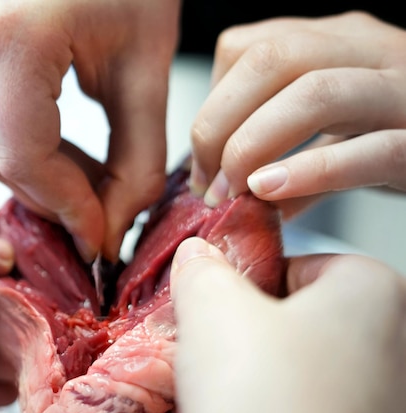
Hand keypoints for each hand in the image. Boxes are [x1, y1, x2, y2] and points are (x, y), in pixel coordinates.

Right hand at [0, 0, 180, 260]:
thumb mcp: (147, 65)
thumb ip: (138, 157)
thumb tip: (115, 227)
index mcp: (16, 35)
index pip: (25, 159)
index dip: (64, 208)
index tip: (100, 237)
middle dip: (53, 199)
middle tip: (102, 215)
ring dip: (42, 177)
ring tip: (92, 181)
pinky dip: (29, 149)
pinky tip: (68, 151)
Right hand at [170, 237, 405, 412]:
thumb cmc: (264, 401)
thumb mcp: (212, 312)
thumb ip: (203, 270)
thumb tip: (197, 258)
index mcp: (376, 293)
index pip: (302, 263)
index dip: (251, 281)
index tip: (222, 305)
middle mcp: (401, 347)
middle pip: (307, 320)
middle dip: (256, 332)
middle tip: (219, 352)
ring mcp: (396, 408)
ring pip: (313, 372)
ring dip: (270, 378)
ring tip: (233, 398)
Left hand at [190, 11, 405, 216]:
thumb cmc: (401, 139)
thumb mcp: (334, 134)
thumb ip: (285, 156)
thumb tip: (231, 194)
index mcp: (335, 43)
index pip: (246, 48)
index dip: (210, 108)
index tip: (203, 165)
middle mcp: (370, 50)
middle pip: (272, 60)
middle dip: (220, 125)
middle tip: (211, 184)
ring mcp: (405, 88)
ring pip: (317, 92)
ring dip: (256, 145)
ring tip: (236, 193)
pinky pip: (373, 148)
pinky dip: (314, 172)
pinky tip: (273, 193)